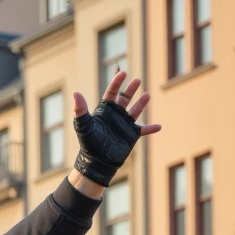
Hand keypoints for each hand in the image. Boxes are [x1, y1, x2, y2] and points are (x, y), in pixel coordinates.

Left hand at [71, 71, 160, 189]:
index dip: (117, 82)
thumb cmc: (88, 143)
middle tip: (137, 80)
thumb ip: (80, 109)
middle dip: (131, 89)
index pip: (112, 92)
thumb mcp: (84, 125)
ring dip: (141, 103)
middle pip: (125, 98)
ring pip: (135, 110)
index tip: (123, 73)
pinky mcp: (131, 135)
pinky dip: (151, 128)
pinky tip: (159, 126)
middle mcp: (115, 115)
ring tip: (147, 95)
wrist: (96, 162)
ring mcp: (124, 124)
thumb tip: (75, 93)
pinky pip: (143, 130)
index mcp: (104, 110)